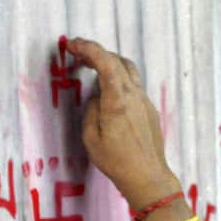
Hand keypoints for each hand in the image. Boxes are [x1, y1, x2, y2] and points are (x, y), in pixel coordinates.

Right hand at [65, 36, 178, 209]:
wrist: (147, 176)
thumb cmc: (116, 161)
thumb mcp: (91, 138)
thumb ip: (91, 111)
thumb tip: (96, 98)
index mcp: (117, 101)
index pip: (105, 63)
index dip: (88, 48)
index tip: (72, 44)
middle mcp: (133, 95)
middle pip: (117, 60)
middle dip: (95, 52)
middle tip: (76, 53)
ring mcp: (143, 101)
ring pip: (128, 69)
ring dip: (109, 62)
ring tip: (91, 66)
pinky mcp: (148, 109)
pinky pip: (132, 84)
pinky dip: (117, 77)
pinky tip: (106, 90)